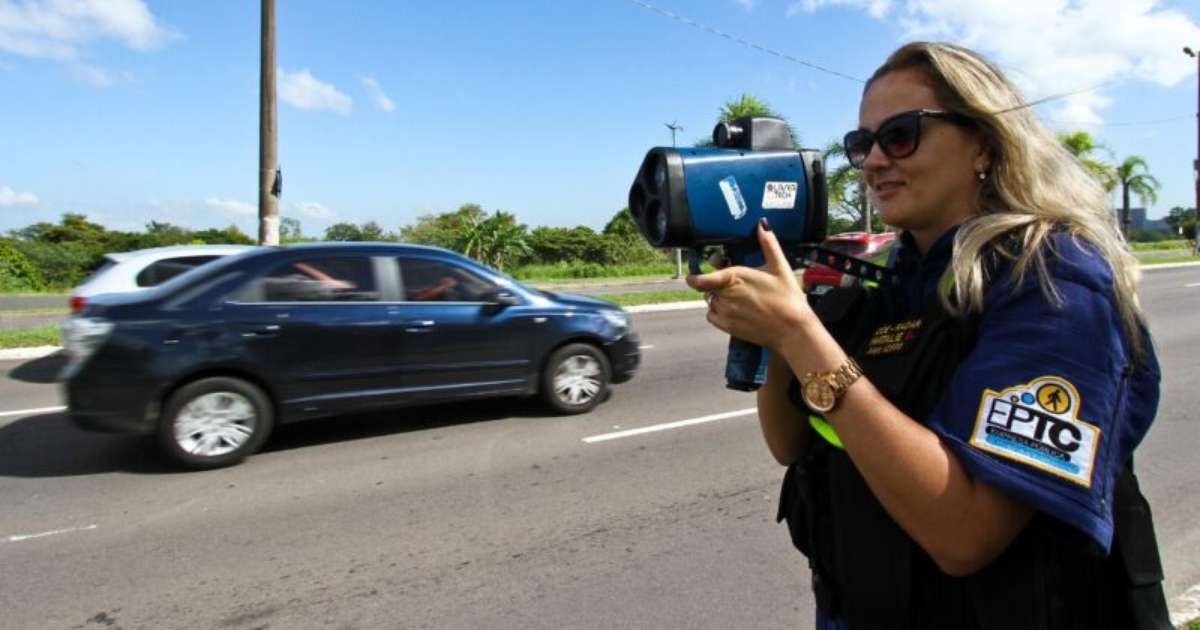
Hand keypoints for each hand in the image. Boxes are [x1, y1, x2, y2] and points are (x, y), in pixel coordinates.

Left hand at [685, 219, 814, 349]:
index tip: (694, 276)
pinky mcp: (728, 327)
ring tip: (739, 298)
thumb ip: (769, 245)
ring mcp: (726, 312)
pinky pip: (712, 317)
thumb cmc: (788, 298)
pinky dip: (718, 313)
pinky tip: (736, 310)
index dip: (695, 278)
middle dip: (716, 285)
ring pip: (711, 302)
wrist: (792, 330)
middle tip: (733, 285)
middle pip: (709, 288)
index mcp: (734, 277)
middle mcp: (725, 296)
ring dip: (719, 298)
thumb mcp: (780, 267)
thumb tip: (763, 224)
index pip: (701, 280)